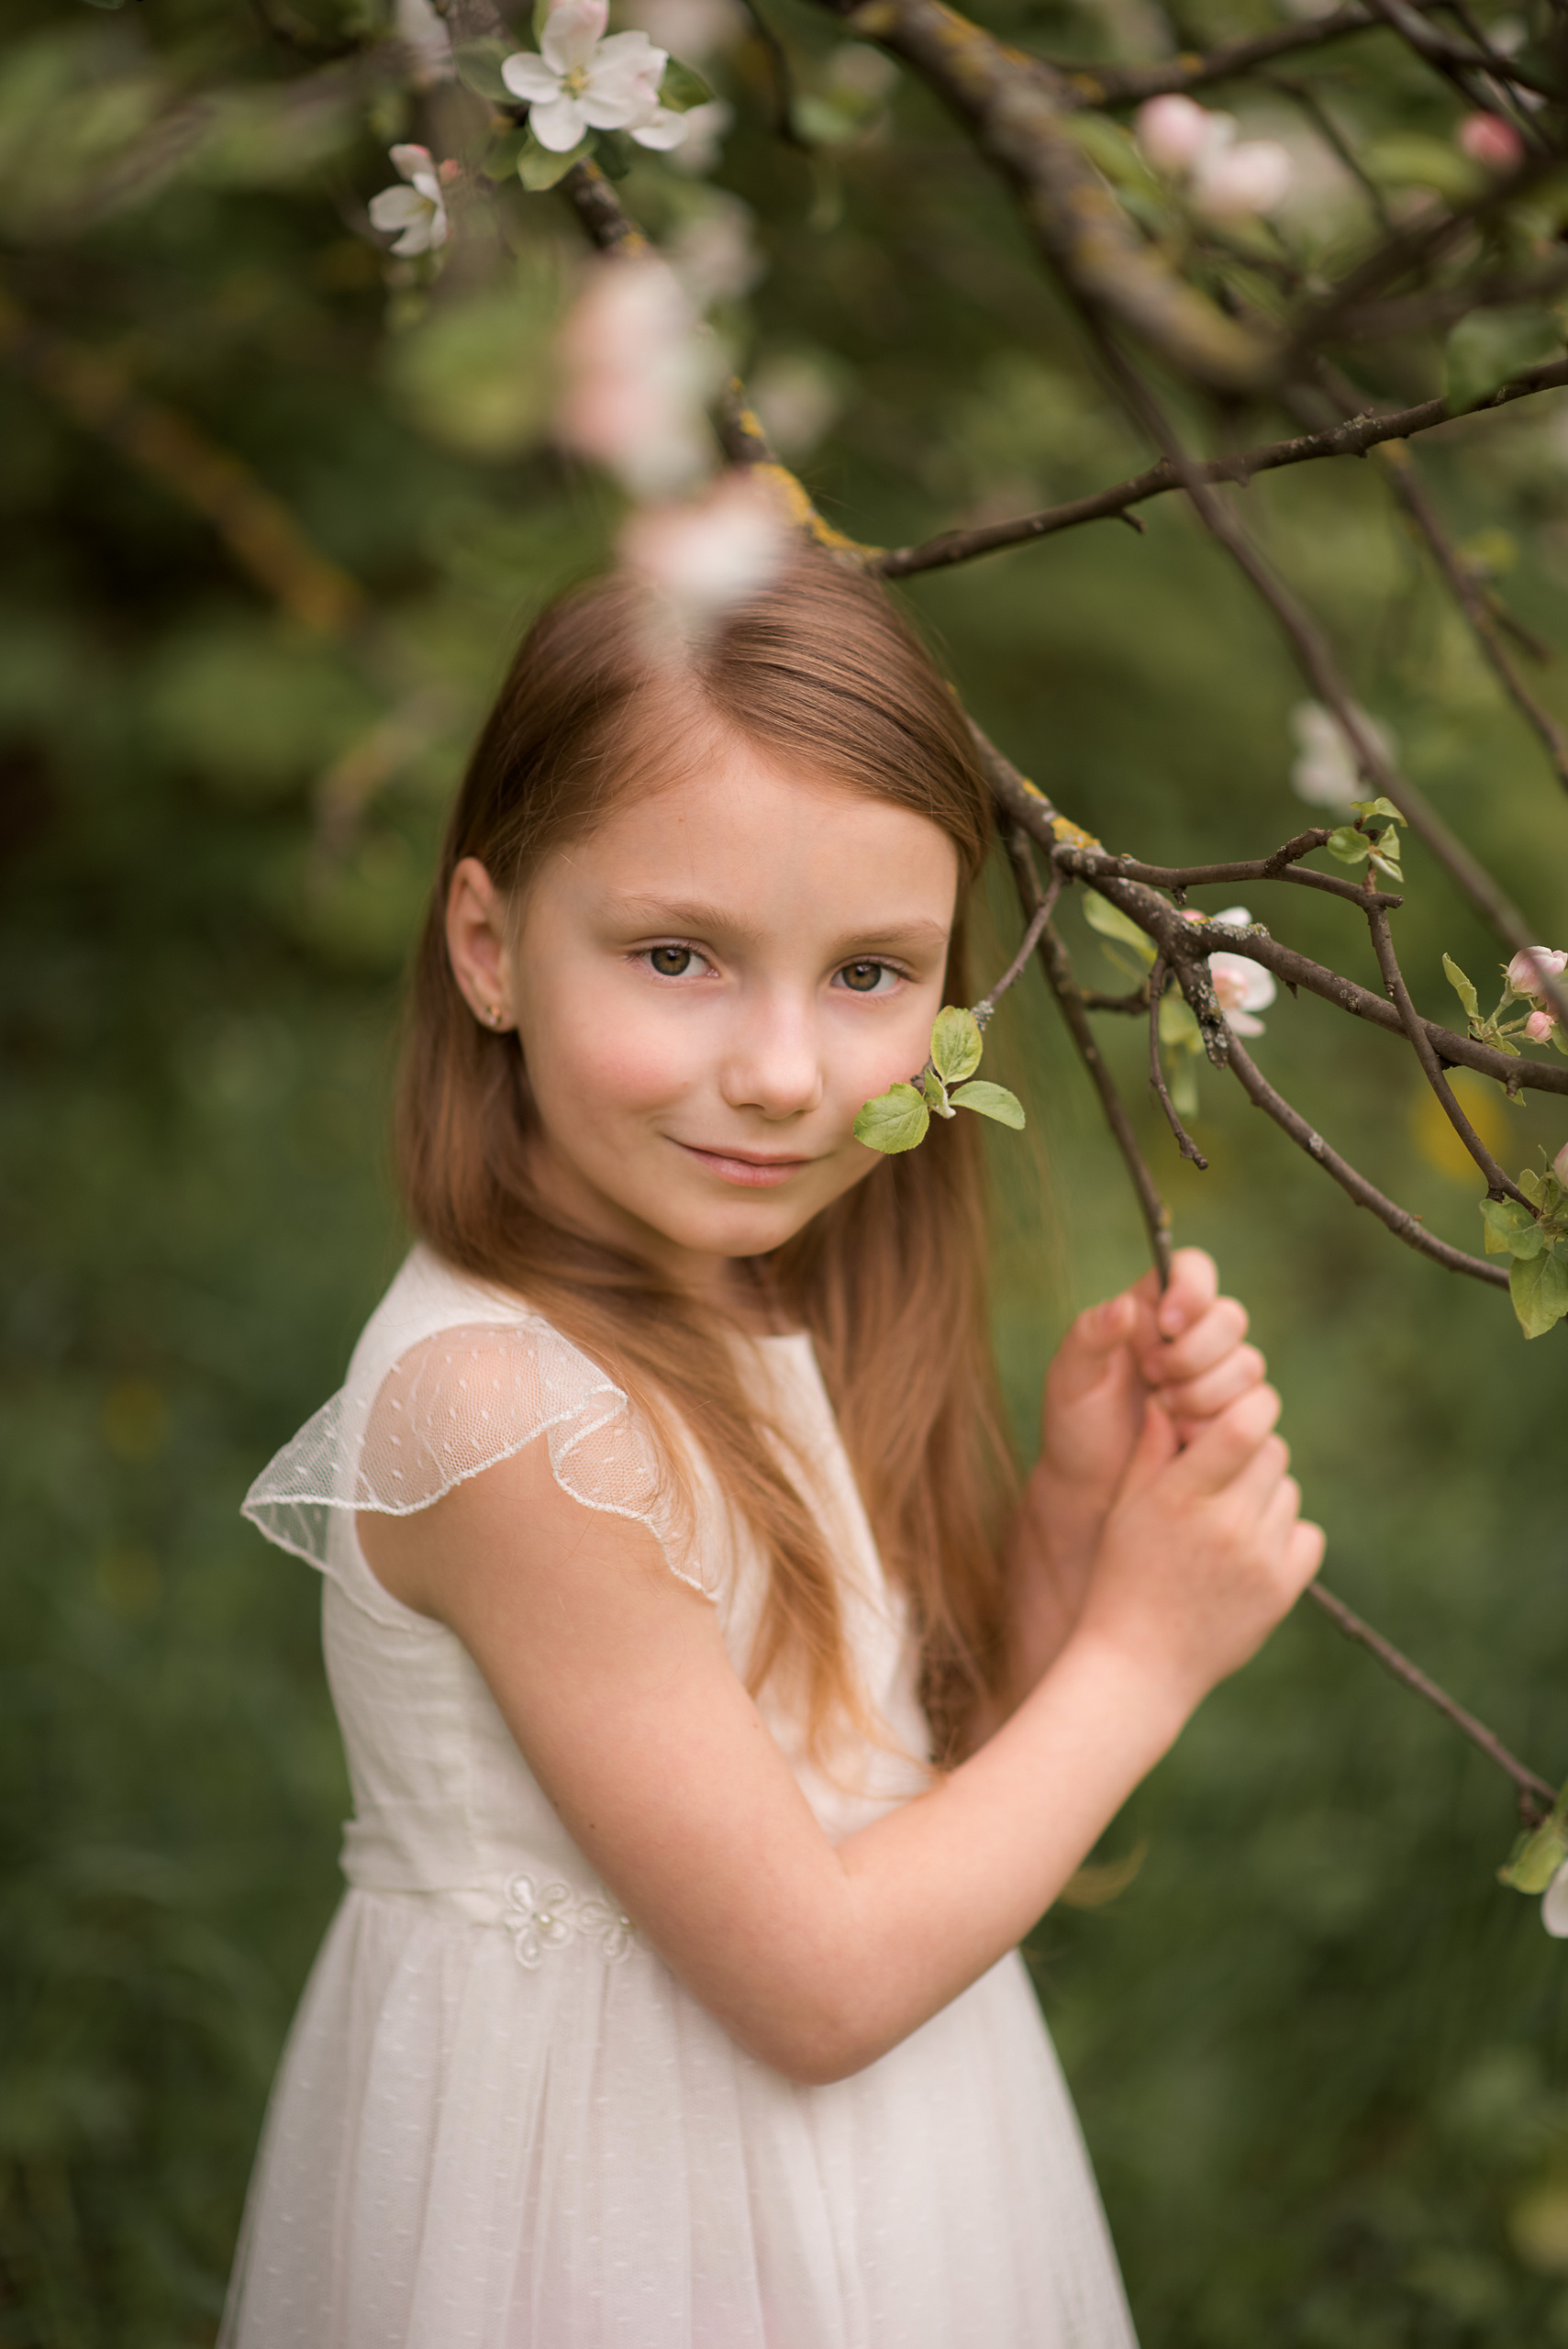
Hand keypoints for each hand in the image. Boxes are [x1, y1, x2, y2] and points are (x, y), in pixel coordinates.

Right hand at [1074, 1382, 1325, 1718]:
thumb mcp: (1125, 1508)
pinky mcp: (1282, 1590)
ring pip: (1287, 1491)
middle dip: (1249, 1452)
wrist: (1139, 1665)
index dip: (1246, 1410)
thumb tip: (1169, 1398)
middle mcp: (1227, 1524)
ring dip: (1264, 1494)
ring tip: (1227, 1518)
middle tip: (1220, 1472)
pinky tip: (1252, 1547)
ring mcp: (1260, 1559)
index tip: (1228, 1418)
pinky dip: (1286, 1534)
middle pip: (1272, 1451)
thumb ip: (1151, 1449)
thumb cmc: (1122, 1578)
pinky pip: (1307, 1535)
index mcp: (1181, 1496)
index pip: (1243, 1427)